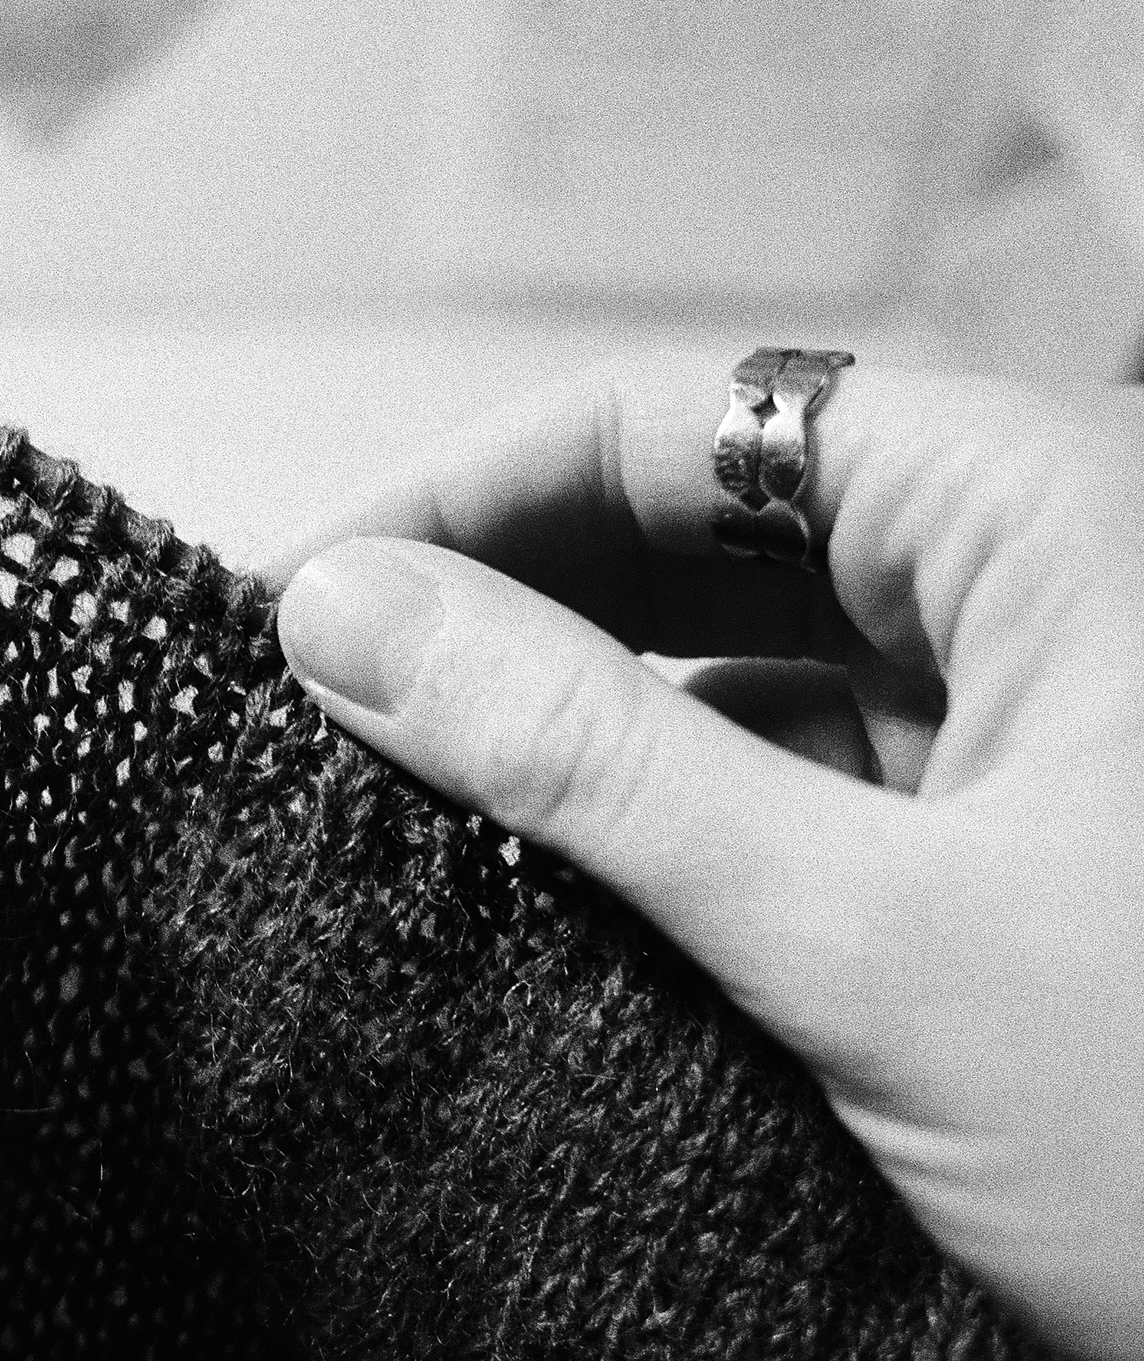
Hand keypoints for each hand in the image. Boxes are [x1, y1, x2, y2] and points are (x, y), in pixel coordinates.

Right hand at [269, 360, 1143, 1360]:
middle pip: (704, 526)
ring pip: (739, 657)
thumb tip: (347, 613)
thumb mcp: (859, 936)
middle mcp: (1038, 587)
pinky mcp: (1001, 845)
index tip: (312, 595)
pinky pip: (790, 775)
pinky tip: (544, 878)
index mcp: (1047, 522)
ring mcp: (1023, 720)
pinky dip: (659, 814)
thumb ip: (586, 759)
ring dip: (575, 716)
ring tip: (403, 786)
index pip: (688, 425)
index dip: (476, 492)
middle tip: (328, 696)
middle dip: (512, 600)